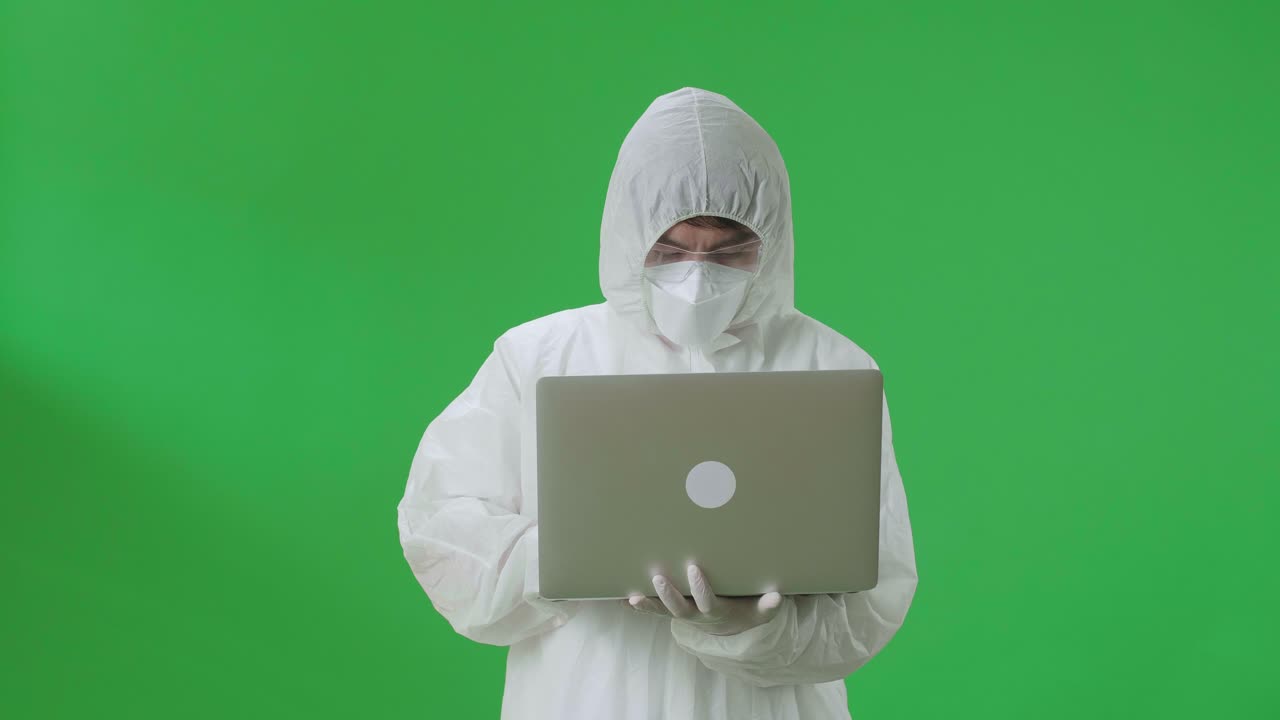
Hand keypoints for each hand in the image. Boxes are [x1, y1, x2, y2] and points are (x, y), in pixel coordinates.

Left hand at [624, 564, 783, 635]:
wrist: (727, 626)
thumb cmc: (744, 611)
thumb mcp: (758, 612)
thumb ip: (767, 607)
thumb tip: (777, 597)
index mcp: (716, 612)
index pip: (706, 602)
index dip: (699, 588)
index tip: (694, 568)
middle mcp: (695, 615)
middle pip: (679, 609)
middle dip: (669, 594)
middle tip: (659, 577)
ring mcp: (681, 613)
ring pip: (662, 611)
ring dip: (648, 603)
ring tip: (633, 596)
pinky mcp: (670, 611)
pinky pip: (652, 611)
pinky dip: (638, 606)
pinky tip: (623, 599)